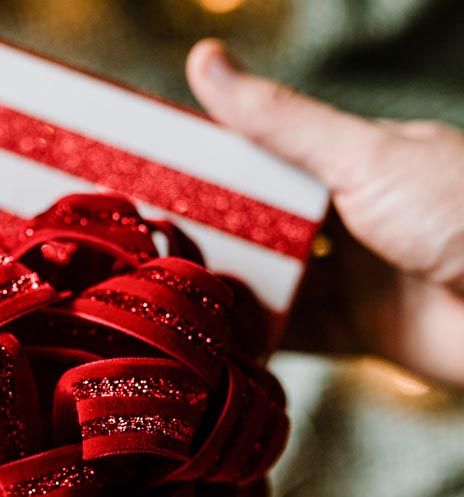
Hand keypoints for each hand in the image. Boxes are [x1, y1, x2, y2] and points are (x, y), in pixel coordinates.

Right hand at [186, 40, 463, 387]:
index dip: (215, 170)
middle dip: (218, 239)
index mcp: (356, 165)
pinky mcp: (364, 334)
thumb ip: (280, 124)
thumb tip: (205, 63)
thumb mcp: (360, 156)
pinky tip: (222, 338)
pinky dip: (263, 339)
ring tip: (177, 295)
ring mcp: (360, 280)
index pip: (269, 162)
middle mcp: (354, 222)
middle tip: (157, 244)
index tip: (160, 179)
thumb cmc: (462, 213)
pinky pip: (300, 336)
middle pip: (267, 230)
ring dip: (236, 293)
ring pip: (279, 285)